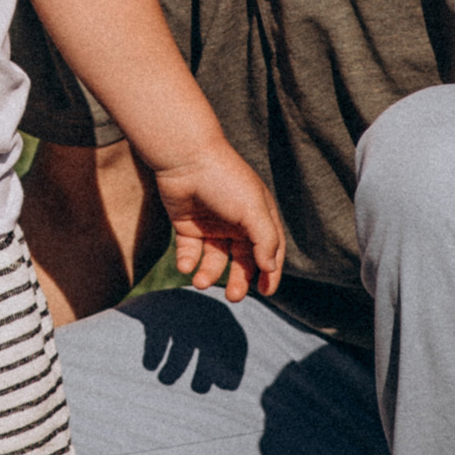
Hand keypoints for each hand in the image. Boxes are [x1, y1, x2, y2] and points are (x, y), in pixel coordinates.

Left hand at [148, 138, 284, 303]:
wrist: (184, 158)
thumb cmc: (225, 179)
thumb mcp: (253, 208)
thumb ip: (265, 239)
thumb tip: (270, 268)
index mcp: (257, 217)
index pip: (269, 251)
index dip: (270, 273)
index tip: (266, 292)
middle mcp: (236, 223)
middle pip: (241, 261)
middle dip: (239, 280)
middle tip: (233, 297)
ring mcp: (211, 226)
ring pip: (214, 261)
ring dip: (209, 274)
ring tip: (200, 283)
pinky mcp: (187, 226)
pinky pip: (190, 252)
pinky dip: (188, 262)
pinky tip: (186, 266)